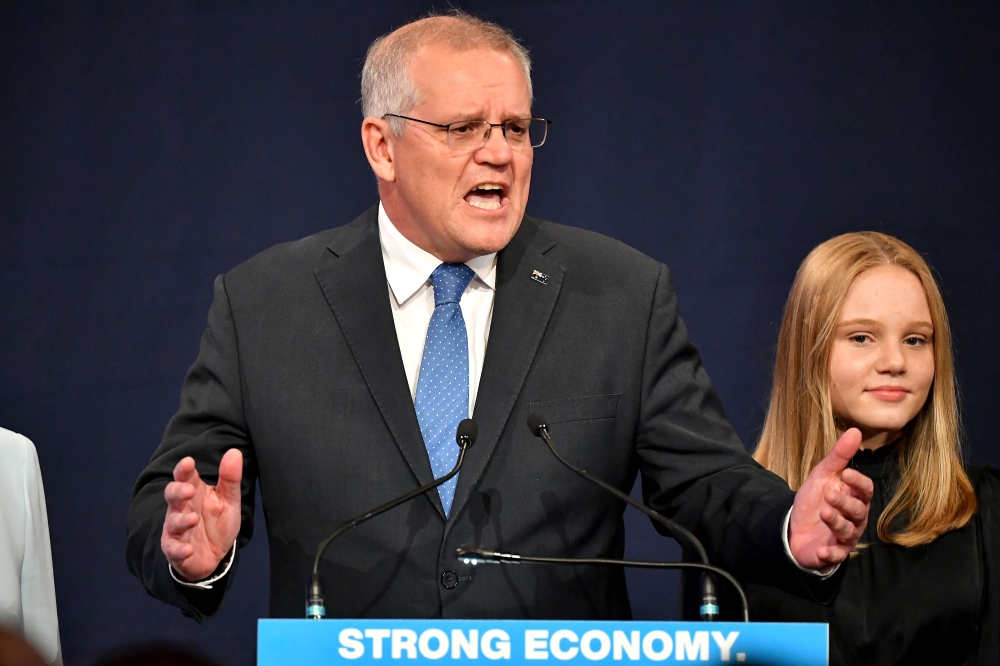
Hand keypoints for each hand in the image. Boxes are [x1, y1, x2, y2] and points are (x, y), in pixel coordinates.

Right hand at [160, 449, 242, 580]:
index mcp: (195, 493)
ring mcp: (176, 529)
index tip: (188, 462)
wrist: (215, 556)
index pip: (185, 477)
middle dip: (178, 491)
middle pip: (172, 495)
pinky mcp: (175, 550)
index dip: (184, 469)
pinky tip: (188, 549)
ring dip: (181, 520)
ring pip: (172, 522)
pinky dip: (179, 550)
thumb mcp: (229, 500)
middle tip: (189, 490)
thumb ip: (230, 478)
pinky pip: (173, 549)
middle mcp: (181, 508)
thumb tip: (235, 451)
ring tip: (192, 518)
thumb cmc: (217, 523)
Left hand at [788, 428, 872, 569]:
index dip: (858, 482)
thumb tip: (855, 430)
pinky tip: (822, 550)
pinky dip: (830, 554)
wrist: (794, 526)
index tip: (846, 474)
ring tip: (824, 513)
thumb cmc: (814, 499)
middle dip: (845, 503)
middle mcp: (855, 518)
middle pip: (858, 511)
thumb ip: (838, 456)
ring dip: (836, 523)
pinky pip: (837, 555)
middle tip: (829, 495)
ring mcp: (845, 537)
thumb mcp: (823, 475)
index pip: (865, 490)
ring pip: (848, 531)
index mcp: (854, 498)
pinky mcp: (833, 553)